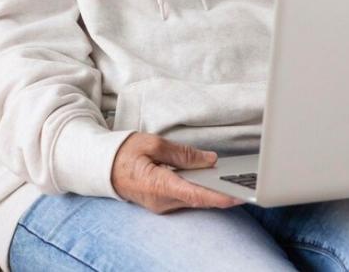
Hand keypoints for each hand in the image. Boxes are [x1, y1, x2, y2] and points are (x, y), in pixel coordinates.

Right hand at [109, 131, 242, 213]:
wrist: (102, 167)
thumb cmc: (125, 153)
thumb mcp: (154, 144)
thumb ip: (183, 154)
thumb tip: (209, 160)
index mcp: (158, 185)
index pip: (194, 194)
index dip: (217, 196)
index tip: (236, 195)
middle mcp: (161, 201)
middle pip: (198, 199)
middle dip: (222, 193)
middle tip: (246, 184)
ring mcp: (161, 204)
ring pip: (194, 199)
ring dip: (214, 192)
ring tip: (237, 180)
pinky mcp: (162, 202)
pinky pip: (187, 198)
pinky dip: (202, 191)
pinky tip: (217, 181)